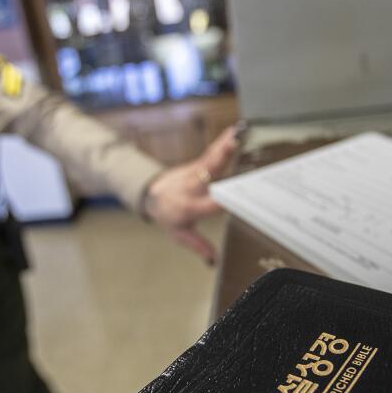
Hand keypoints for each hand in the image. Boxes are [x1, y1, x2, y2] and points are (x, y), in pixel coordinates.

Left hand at [143, 125, 240, 263]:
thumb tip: (214, 260)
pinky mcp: (197, 164)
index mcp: (190, 207)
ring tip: (237, 133)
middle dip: (221, 160)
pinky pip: (211, 153)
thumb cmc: (168, 215)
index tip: (239, 196)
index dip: (224, 201)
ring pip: (211, 159)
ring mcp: (194, 173)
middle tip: (233, 147)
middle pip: (209, 173)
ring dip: (224, 145)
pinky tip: (235, 132)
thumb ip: (198, 245)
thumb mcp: (180, 234)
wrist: (151, 195)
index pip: (211, 204)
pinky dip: (223, 141)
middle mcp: (192, 187)